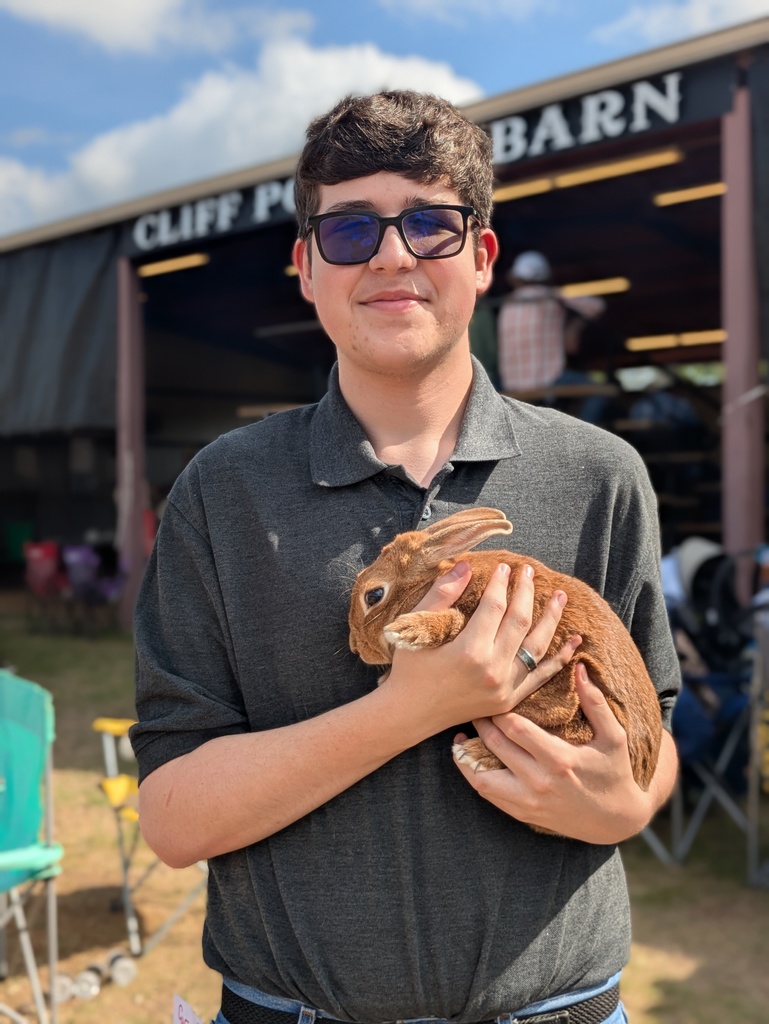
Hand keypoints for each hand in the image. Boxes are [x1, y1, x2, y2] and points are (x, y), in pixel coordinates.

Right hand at [382, 560, 576, 737]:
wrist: (409, 714)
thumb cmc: (409, 669)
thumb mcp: (415, 628)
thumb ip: (442, 594)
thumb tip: (465, 566)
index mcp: (469, 651)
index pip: (494, 606)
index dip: (500, 583)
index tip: (503, 567)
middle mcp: (493, 670)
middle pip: (520, 621)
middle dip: (526, 592)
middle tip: (529, 570)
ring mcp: (505, 688)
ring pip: (537, 646)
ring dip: (552, 619)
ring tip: (560, 596)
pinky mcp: (510, 700)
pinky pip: (541, 675)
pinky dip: (559, 657)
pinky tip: (573, 641)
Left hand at [454, 662, 655, 843]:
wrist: (616, 822)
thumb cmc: (614, 773)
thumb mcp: (614, 737)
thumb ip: (595, 702)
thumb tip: (579, 667)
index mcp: (560, 759)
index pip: (516, 729)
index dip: (500, 710)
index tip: (494, 694)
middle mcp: (540, 782)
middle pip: (495, 746)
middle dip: (481, 723)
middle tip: (474, 706)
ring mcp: (528, 802)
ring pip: (481, 777)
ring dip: (466, 755)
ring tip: (462, 735)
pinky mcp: (522, 814)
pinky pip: (487, 794)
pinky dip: (474, 774)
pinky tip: (471, 757)